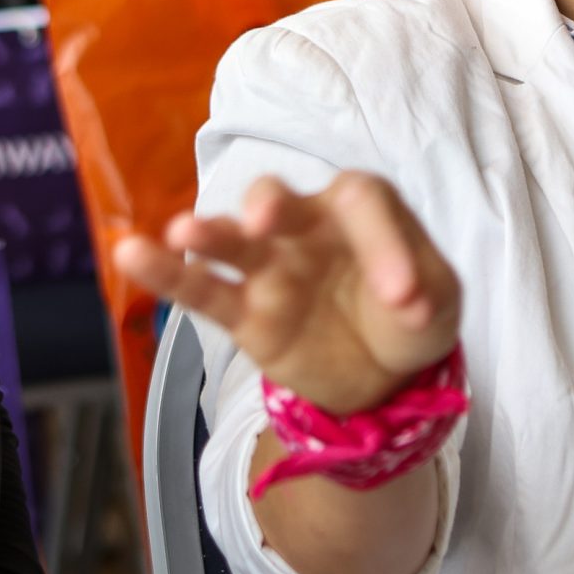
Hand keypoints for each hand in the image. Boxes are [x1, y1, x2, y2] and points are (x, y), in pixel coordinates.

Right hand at [113, 172, 461, 415]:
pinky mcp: (245, 312)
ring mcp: (270, 267)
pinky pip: (201, 290)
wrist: (382, 371)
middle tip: (264, 219)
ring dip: (209, 232)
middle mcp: (306, 226)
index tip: (404, 297)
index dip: (383, 242)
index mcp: (360, 208)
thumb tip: (404, 302)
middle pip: (283, 202)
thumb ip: (425, 291)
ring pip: (232, 241)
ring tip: (184, 231)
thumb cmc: (408, 311)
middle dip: (272, 205)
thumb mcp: (440, 300)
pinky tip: (133, 254)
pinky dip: (167, 273)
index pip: (362, 203)